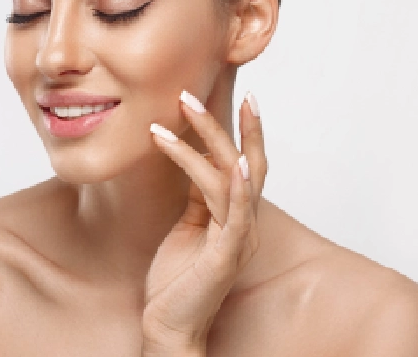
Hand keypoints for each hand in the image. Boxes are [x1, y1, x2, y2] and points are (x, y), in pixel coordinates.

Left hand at [142, 90, 266, 355]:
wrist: (170, 326)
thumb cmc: (177, 280)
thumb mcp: (187, 226)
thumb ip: (198, 196)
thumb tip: (195, 157)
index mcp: (236, 217)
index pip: (245, 164)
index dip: (243, 131)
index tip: (240, 96)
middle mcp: (245, 224)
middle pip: (247, 163)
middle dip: (231, 124)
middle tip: (203, 91)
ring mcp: (239, 240)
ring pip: (233, 178)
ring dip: (208, 139)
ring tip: (182, 109)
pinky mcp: (227, 256)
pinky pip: (237, 216)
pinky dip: (238, 189)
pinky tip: (237, 165)